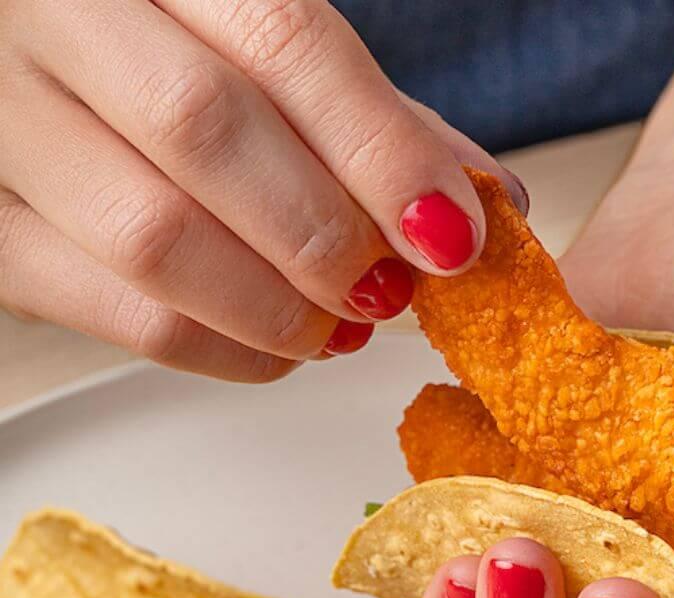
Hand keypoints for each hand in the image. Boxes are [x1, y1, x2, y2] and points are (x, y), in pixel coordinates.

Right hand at [0, 0, 524, 380]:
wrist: (43, 61)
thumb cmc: (173, 55)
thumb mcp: (267, 45)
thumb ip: (374, 118)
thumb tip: (488, 202)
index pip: (282, 37)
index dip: (383, 150)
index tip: (453, 235)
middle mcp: (51, 13)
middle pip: (205, 130)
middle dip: (326, 234)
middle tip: (389, 287)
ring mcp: (2, 123)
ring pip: (153, 238)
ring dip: (279, 308)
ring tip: (340, 325)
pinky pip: (120, 314)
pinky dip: (223, 350)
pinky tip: (278, 347)